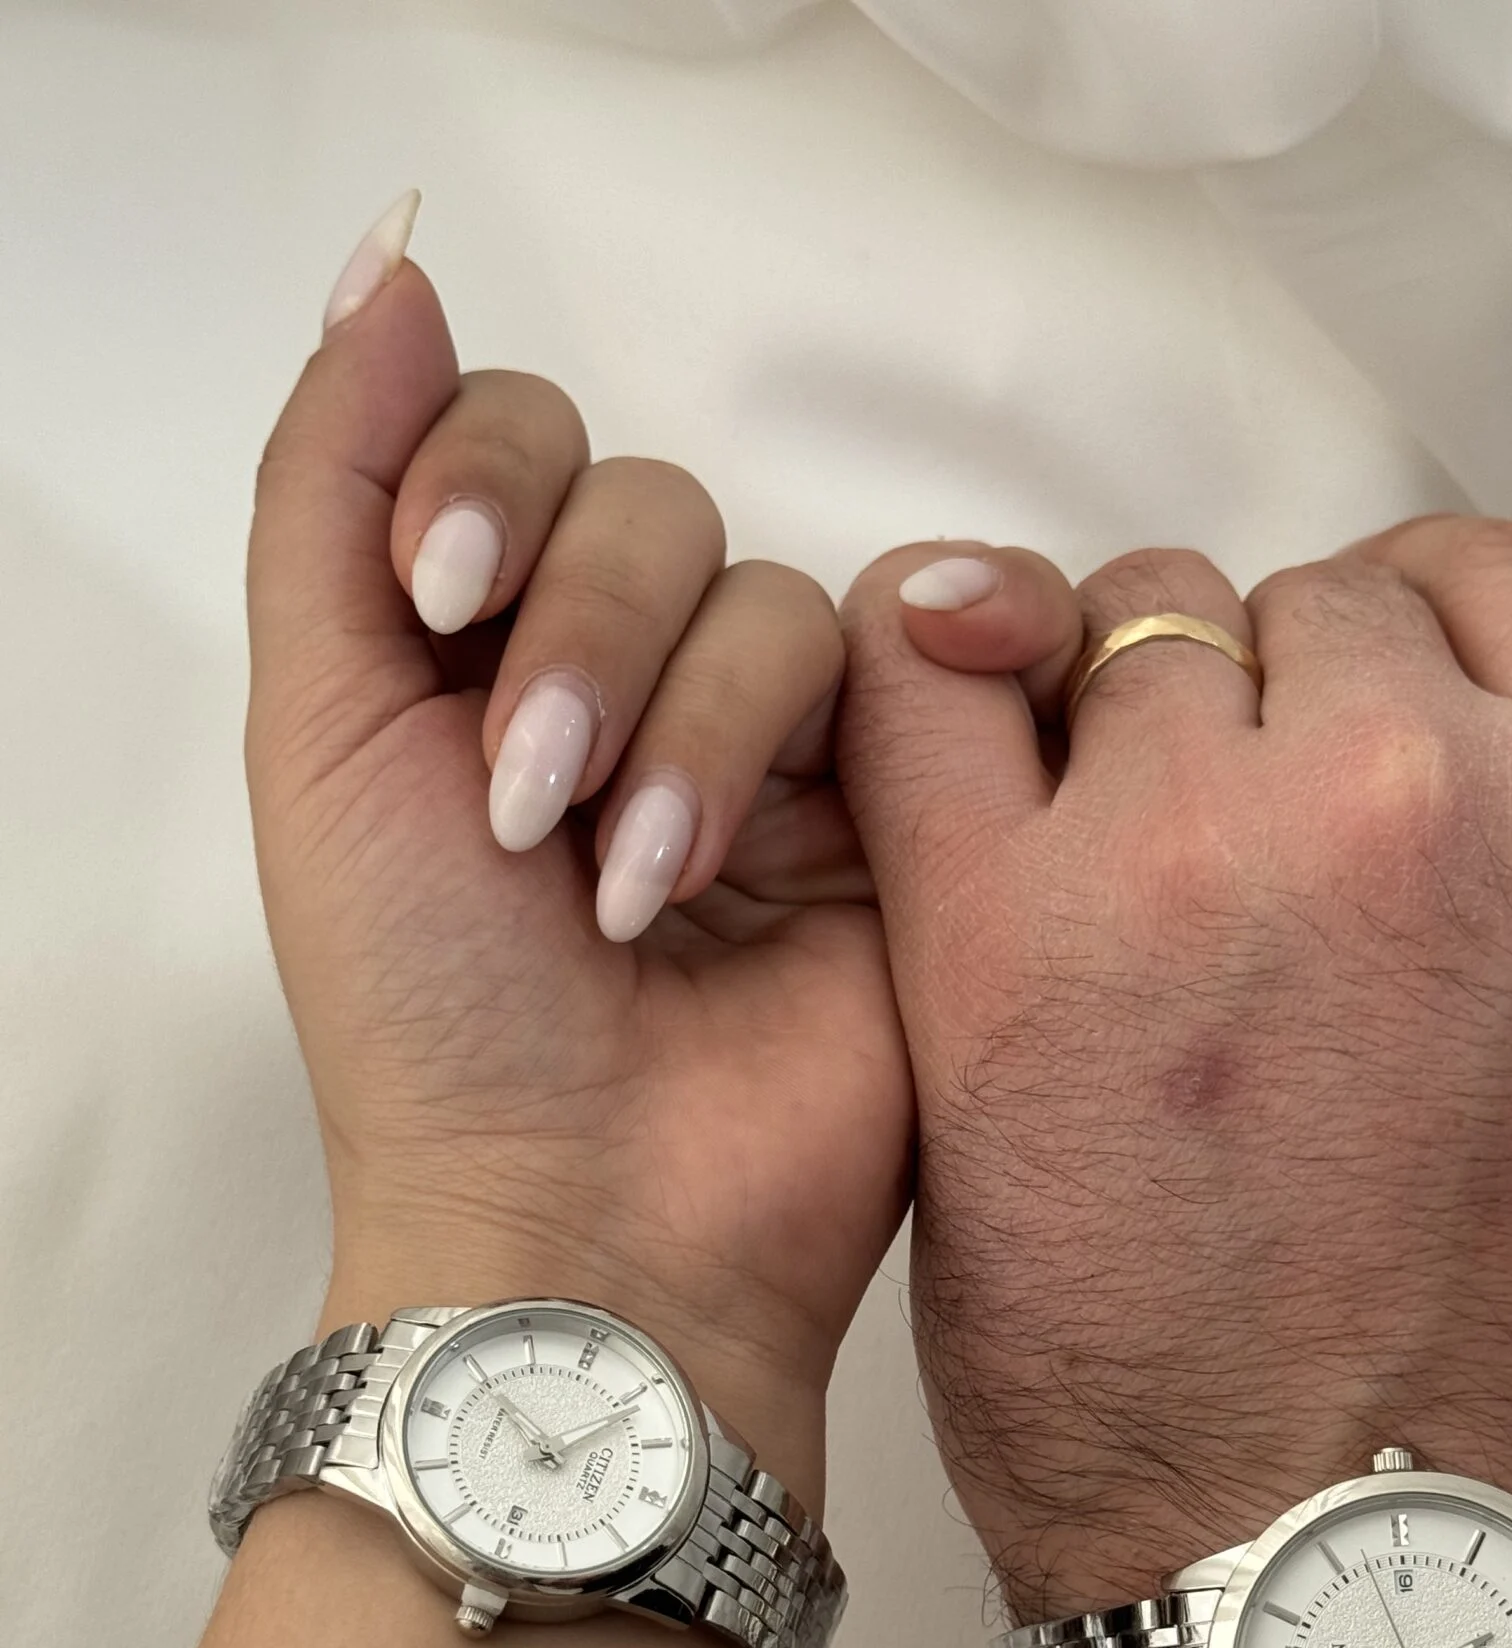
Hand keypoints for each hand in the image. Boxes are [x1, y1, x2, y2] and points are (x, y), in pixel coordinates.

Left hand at [246, 209, 920, 1503]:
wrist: (592, 1217)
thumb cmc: (430, 1015)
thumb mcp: (319, 737)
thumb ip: (331, 495)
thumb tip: (389, 268)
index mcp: (478, 659)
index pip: (515, 442)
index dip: (484, 482)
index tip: (436, 608)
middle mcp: (627, 683)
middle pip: (643, 501)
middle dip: (577, 637)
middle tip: (527, 813)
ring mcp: (768, 750)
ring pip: (762, 586)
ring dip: (682, 729)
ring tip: (641, 895)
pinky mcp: (895, 810)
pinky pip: (895, 661)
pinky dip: (799, 741)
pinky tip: (746, 871)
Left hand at [839, 524, 1511, 1600]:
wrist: (1345, 1561)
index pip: (1498, 575)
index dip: (1423, 637)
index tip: (1372, 716)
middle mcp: (1418, 793)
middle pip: (1307, 607)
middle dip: (1281, 705)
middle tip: (1256, 871)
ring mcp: (1201, 852)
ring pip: (1130, 632)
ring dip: (1124, 724)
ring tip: (1129, 894)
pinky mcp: (1006, 937)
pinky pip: (929, 686)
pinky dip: (936, 689)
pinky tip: (959, 756)